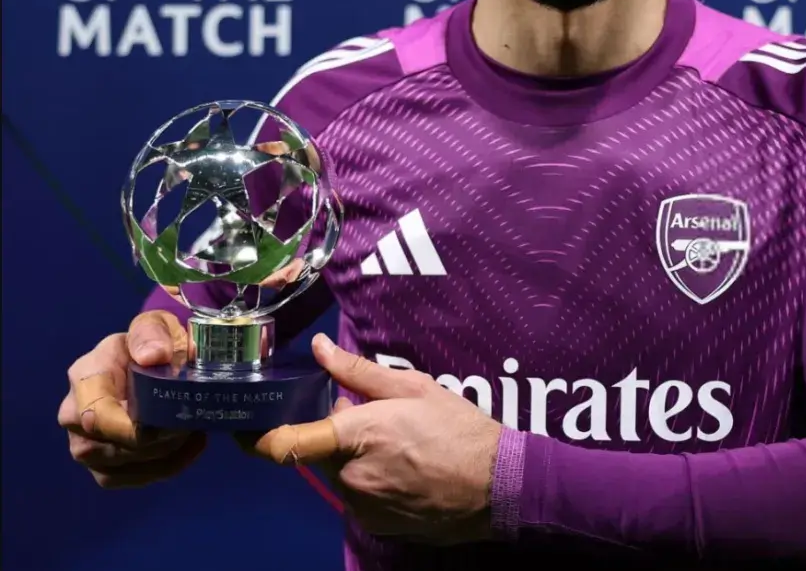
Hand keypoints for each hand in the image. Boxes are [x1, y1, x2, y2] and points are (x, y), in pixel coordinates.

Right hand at [58, 309, 206, 487]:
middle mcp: (75, 417)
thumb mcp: (154, 324)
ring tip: (194, 429)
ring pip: (125, 466)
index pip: (96, 416)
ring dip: (166, 454)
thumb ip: (151, 334)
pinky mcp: (103, 465)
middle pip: (115, 447)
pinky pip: (132, 478)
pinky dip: (166, 467)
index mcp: (85, 378)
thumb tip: (153, 356)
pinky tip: (190, 446)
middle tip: (193, 420)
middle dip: (160, 439)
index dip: (132, 428)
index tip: (170, 423)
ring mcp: (85, 446)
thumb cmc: (149, 340)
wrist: (148, 357)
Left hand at [250, 334, 502, 543]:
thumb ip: (359, 371)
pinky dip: (370, 479)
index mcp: (354, 437)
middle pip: (320, 454)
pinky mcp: (377, 526)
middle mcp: (350, 477)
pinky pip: (359, 496)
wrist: (496, 485)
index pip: (287, 443)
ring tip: (397, 442)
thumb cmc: (455, 427)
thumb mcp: (412, 387)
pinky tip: (404, 467)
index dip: (257, 437)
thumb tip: (318, 346)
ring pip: (341, 474)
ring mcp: (362, 507)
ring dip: (354, 457)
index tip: (241, 427)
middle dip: (333, 435)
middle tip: (369, 417)